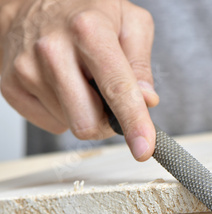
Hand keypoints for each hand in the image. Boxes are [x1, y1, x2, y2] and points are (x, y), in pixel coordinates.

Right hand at [0, 0, 157, 160]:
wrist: (29, 0)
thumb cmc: (84, 11)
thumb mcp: (128, 22)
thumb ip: (141, 62)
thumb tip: (147, 100)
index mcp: (89, 31)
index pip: (117, 88)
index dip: (134, 123)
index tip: (143, 149)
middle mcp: (52, 50)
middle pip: (88, 122)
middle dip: (108, 122)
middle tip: (110, 100)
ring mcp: (26, 70)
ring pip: (71, 125)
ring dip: (85, 111)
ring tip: (81, 80)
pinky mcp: (11, 86)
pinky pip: (51, 123)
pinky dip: (65, 111)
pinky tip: (63, 85)